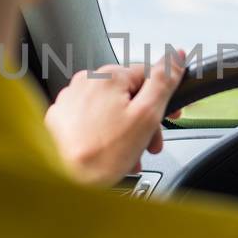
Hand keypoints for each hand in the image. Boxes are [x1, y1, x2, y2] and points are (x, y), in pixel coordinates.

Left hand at [44, 48, 184, 185]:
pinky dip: (105, 134)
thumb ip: (163, 82)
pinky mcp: (61, 118)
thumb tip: (176, 57)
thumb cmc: (100, 154)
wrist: (64, 180)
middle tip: (149, 144)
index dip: (164, 98)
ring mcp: (71, 100)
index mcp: (108, 76)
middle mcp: (86, 82)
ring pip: (111, 109)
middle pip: (128, 94)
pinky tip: (110, 153)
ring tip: (129, 155)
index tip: (169, 116)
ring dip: (126, 131)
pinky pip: (92, 121)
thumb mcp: (146, 116)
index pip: (148, 75)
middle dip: (144, 121)